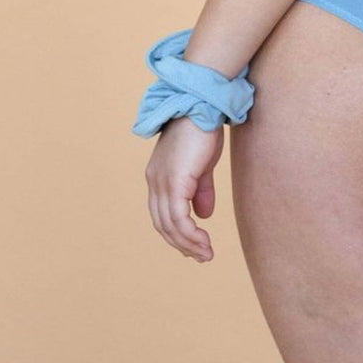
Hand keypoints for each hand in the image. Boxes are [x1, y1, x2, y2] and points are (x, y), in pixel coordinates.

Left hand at [144, 116, 224, 260]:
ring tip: (206, 253)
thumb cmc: (203, 129)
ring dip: (188, 244)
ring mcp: (162, 182)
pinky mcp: (174, 182)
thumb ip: (200, 190)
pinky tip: (204, 241)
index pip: (162, 213)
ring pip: (170, 226)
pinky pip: (179, 218)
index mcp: (159, 176)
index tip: (194, 245)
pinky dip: (190, 235)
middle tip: (202, 256)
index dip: (176, 232)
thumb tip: (203, 216)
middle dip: (182, 244)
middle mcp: (155, 182)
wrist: (201, 106)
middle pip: (163, 224)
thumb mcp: (202, 165)